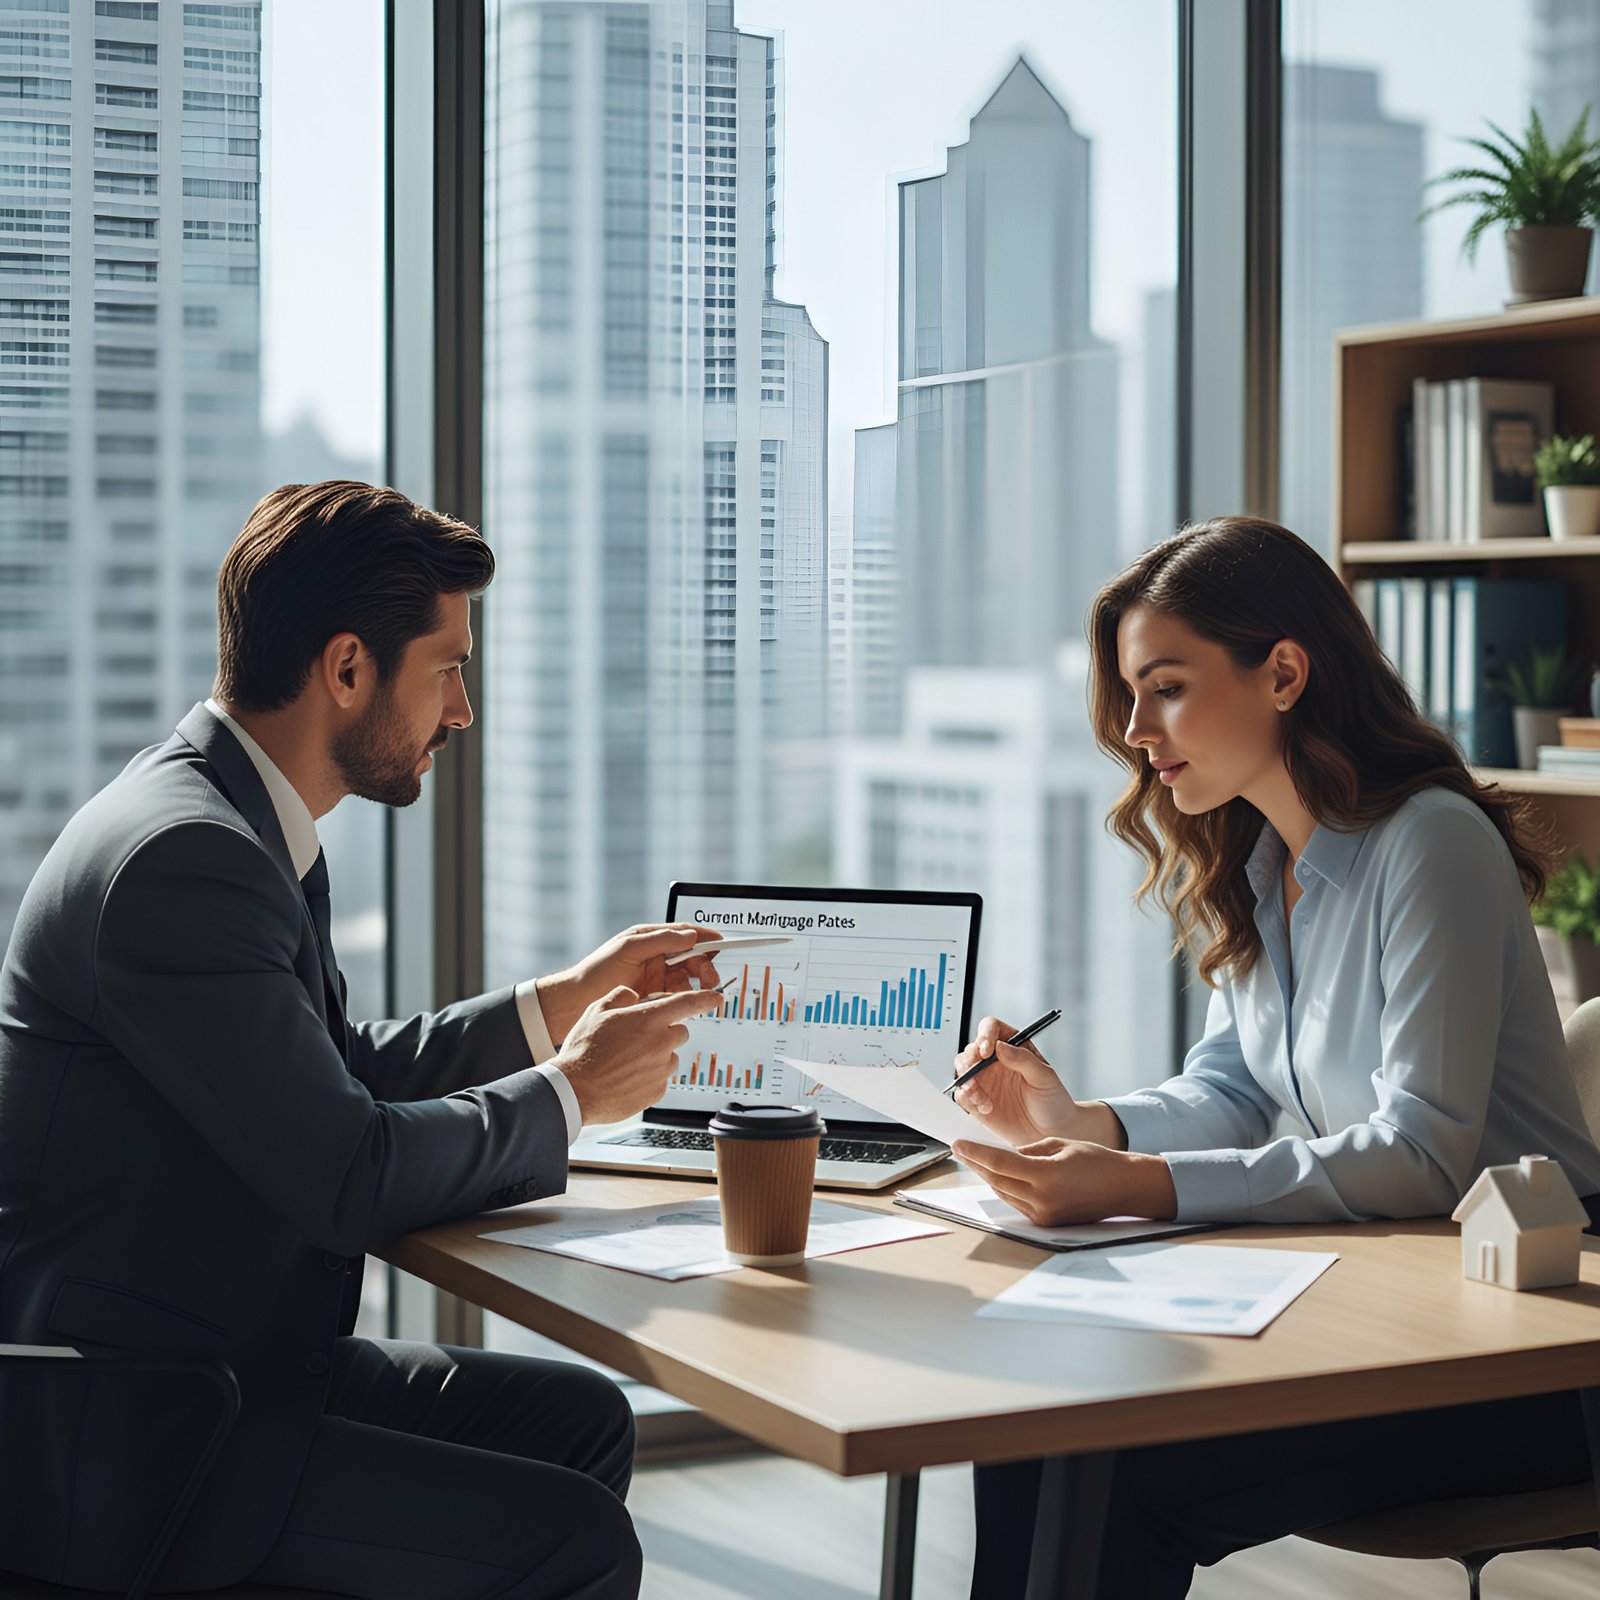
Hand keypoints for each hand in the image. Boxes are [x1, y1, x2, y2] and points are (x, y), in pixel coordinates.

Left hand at [537, 924, 723, 1044]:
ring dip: (699, 984)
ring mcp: (656, 978)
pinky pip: (677, 996)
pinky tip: (687, 1003)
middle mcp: (656, 957)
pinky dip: (686, 999)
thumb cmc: (597, 971)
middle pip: (692, 957)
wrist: (576, 1003)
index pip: (685, 933)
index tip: (723, 942)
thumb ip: (659, 940)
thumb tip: (689, 935)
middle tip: (712, 979)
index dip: (705, 937)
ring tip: (704, 993)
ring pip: (688, 978)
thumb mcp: (628, 949)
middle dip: (706, 966)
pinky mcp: (654, 998)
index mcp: (650, 939)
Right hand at [553, 986, 724, 1126]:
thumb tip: (633, 995)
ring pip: (670, 1056)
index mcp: (649, 1019)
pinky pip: (661, 1078)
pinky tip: (627, 1077)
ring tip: (628, 1060)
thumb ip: (621, 996)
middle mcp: (661, 1043)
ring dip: (657, 1055)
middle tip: (639, 1037)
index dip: (706, 998)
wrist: (574, 1090)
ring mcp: (661, 1069)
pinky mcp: (657, 1091)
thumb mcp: (597, 1010)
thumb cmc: (583, 1051)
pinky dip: (649, 1076)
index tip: (717, 997)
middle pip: (680, 1031)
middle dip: (665, 1031)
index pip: (688, 1003)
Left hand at [950, 1139, 1177, 1226]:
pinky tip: (999, 1175)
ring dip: (989, 1176)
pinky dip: (1006, 1187)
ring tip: (976, 1159)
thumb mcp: (1060, 1144)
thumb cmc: (1098, 1161)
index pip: (999, 1162)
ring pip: (1004, 1193)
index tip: (958, 1143)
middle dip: (976, 1163)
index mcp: (1046, 1175)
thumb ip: (1028, 1150)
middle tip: (961, 1149)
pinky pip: (1017, 1203)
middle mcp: (1043, 1200)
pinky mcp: (1047, 1223)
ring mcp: (1044, 1215)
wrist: (1125, 1188)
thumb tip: (1003, 1153)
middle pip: (996, 1179)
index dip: (975, 1152)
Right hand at [951, 1015, 1079, 1145]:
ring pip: (962, 1070)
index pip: (991, 1028)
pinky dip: (968, 1099)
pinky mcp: (977, 1101)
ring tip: (982, 1097)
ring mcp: (985, 1080)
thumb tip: (1000, 1046)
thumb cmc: (1053, 1101)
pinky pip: (962, 1094)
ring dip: (967, 1082)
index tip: (987, 1051)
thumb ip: (1023, 1059)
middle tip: (974, 1073)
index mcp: (1013, 1047)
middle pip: (971, 1048)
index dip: (985, 1035)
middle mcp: (995, 1061)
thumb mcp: (1045, 1077)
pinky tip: (986, 1108)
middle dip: (969, 1060)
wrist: (1051, 1132)